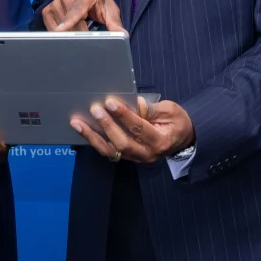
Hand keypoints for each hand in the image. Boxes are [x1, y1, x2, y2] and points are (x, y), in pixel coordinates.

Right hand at [42, 0, 123, 32]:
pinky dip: (61, 32)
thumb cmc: (98, 0)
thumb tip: (123, 35)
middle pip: (71, 26)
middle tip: (89, 27)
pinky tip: (68, 25)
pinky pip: (52, 29)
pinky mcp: (47, 10)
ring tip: (79, 22)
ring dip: (72, 32)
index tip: (61, 30)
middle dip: (81, 33)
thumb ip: (114, 23)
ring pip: (62, 30)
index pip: (77, 10)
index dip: (69, 21)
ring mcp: (55, 3)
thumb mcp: (109, 9)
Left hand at [71, 96, 194, 163]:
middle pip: (122, 143)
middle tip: (94, 109)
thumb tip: (134, 103)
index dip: (124, 115)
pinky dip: (95, 141)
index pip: (139, 128)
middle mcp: (146, 153)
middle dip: (107, 125)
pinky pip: (108, 151)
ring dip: (92, 137)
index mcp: (160, 141)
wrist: (183, 140)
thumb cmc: (177, 122)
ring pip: (111, 150)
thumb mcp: (171, 111)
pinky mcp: (127, 157)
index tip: (110, 102)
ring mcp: (136, 158)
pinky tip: (83, 130)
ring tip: (77, 123)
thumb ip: (152, 109)